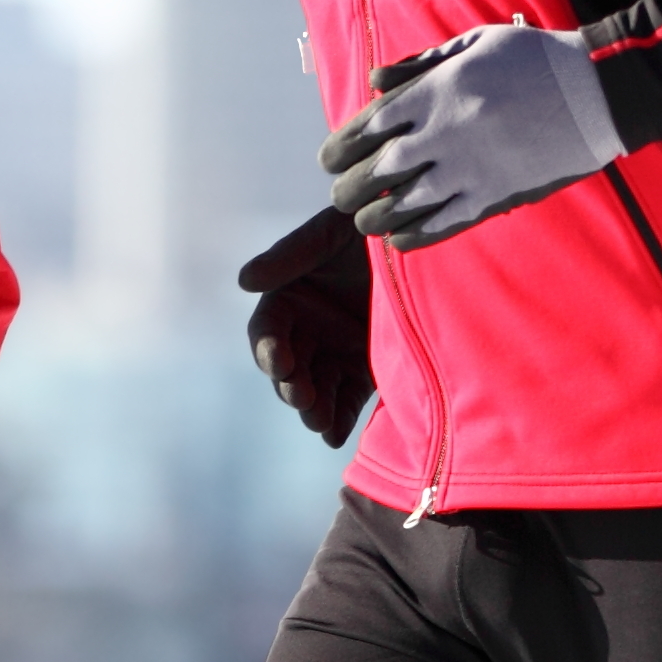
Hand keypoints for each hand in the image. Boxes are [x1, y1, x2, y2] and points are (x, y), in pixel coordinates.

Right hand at [234, 211, 373, 447]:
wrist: (418, 235)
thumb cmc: (365, 227)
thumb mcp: (327, 233)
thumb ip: (289, 256)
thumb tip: (244, 281)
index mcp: (288, 300)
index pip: (268, 332)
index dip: (269, 349)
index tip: (281, 363)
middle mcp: (307, 330)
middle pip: (289, 369)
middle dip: (293, 387)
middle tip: (305, 401)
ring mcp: (335, 351)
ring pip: (316, 389)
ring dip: (315, 409)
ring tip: (321, 425)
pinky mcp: (365, 368)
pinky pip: (348, 398)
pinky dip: (341, 417)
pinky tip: (338, 434)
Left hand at [320, 23, 620, 250]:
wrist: (597, 91)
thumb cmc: (534, 60)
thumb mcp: (474, 43)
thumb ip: (420, 65)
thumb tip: (373, 83)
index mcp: (437, 90)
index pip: (368, 125)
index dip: (340, 147)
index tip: (329, 159)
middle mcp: (446, 132)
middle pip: (377, 170)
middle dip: (349, 187)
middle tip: (341, 195)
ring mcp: (471, 168)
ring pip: (404, 204)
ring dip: (375, 216)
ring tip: (364, 220)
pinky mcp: (496, 195)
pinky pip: (444, 223)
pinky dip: (414, 235)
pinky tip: (398, 239)